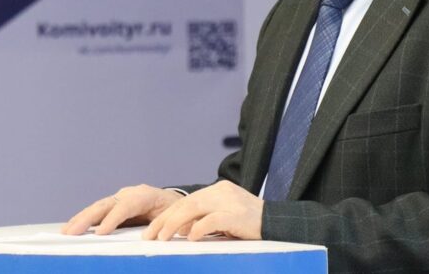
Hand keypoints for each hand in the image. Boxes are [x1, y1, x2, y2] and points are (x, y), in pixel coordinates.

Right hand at [61, 184, 182, 234]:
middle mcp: (130, 194)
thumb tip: (166, 234)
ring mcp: (121, 197)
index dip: (113, 219)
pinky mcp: (116, 204)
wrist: (177, 202)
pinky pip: (99, 211)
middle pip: (106, 204)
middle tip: (72, 231)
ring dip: (81, 219)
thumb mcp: (177, 217)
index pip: (127, 206)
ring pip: (99, 207)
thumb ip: (170, 224)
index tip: (100, 232)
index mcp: (147, 195)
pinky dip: (85, 218)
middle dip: (88, 218)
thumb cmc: (178, 211)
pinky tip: (72, 227)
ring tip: (66, 230)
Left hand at [142, 180, 262, 241]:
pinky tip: (190, 238)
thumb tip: (181, 230)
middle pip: (186, 204)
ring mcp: (230, 201)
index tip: (151, 231)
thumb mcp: (224, 219)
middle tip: (150, 236)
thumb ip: (204, 220)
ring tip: (163, 238)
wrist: (278, 223)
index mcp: (217, 190)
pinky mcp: (238, 214)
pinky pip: (214, 219)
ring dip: (175, 224)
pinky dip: (200, 228)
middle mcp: (221, 191)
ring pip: (195, 208)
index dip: (166, 216)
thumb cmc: (249, 225)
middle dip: (164, 220)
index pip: (185, 202)